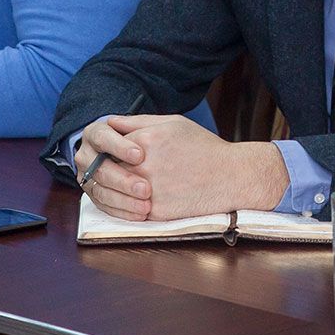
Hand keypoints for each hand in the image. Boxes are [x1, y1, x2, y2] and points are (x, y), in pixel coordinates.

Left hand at [75, 114, 288, 221]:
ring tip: (118, 186)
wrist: (230, 176)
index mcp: (146, 139)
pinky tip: (129, 200)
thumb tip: (110, 122)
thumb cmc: (203, 147)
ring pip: (113, 192)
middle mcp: (145, 165)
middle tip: (109, 172)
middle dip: (105, 170)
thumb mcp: (173, 123)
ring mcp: (149, 190)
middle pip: (107, 169)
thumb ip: (137, 121)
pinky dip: (123, 207)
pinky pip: (127, 211)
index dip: (106, 150)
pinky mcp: (155, 212)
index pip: (107, 144)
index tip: (108, 153)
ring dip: (111, 190)